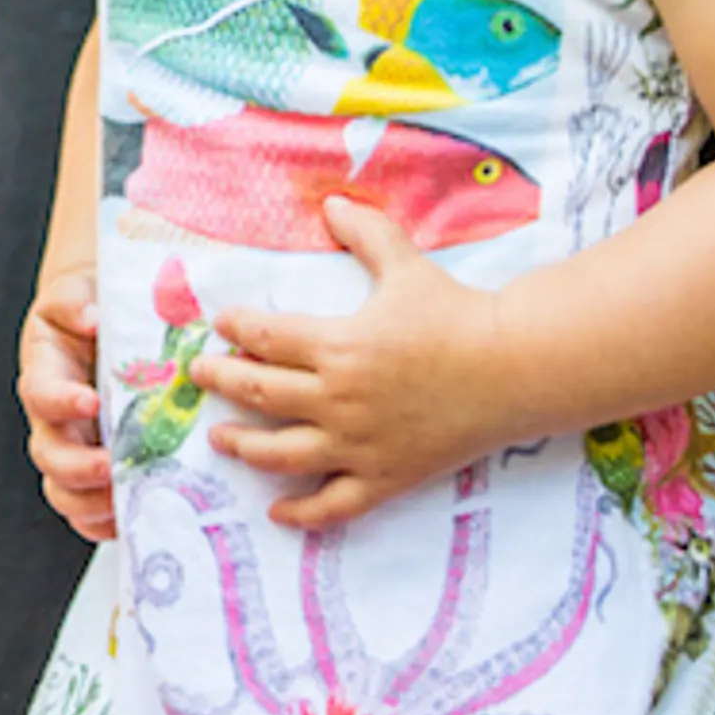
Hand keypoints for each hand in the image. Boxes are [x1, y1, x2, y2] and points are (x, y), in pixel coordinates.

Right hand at [18, 269, 116, 540]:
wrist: (102, 325)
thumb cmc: (92, 306)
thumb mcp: (79, 292)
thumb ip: (77, 302)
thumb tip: (90, 320)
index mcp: (45, 372)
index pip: (40, 393)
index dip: (61, 402)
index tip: (91, 402)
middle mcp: (53, 418)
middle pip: (47, 455)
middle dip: (77, 467)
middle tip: (112, 467)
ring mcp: (72, 448)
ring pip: (62, 490)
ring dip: (90, 503)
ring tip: (123, 503)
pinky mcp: (95, 470)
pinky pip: (88, 511)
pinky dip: (104, 524)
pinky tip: (133, 521)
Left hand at [194, 196, 518, 528]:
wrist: (514, 367)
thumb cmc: (457, 313)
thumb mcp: (405, 264)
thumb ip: (364, 232)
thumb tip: (330, 201)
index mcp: (338, 345)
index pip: (263, 338)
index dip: (235, 328)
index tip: (220, 324)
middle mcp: (339, 399)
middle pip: (259, 393)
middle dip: (221, 380)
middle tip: (200, 373)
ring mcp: (361, 444)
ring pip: (282, 454)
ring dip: (243, 447)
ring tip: (219, 438)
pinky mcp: (386, 477)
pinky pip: (334, 505)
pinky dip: (301, 513)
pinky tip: (276, 511)